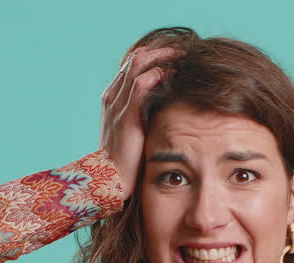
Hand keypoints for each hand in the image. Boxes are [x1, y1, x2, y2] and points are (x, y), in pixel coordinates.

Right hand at [99, 46, 184, 201]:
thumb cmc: (126, 159)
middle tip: (183, 52)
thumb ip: (144, 115)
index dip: (155, 55)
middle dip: (161, 51)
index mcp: (113, 97)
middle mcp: (113, 96)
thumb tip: (168, 106)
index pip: (133, 63)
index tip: (176, 56)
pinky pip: (140, 85)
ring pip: (138, 63)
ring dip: (162, 56)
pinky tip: (173, 75)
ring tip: (182, 57)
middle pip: (136, 57)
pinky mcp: (126, 116)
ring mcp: (117, 104)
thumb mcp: (134, 131)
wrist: (110, 180)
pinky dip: (158, 75)